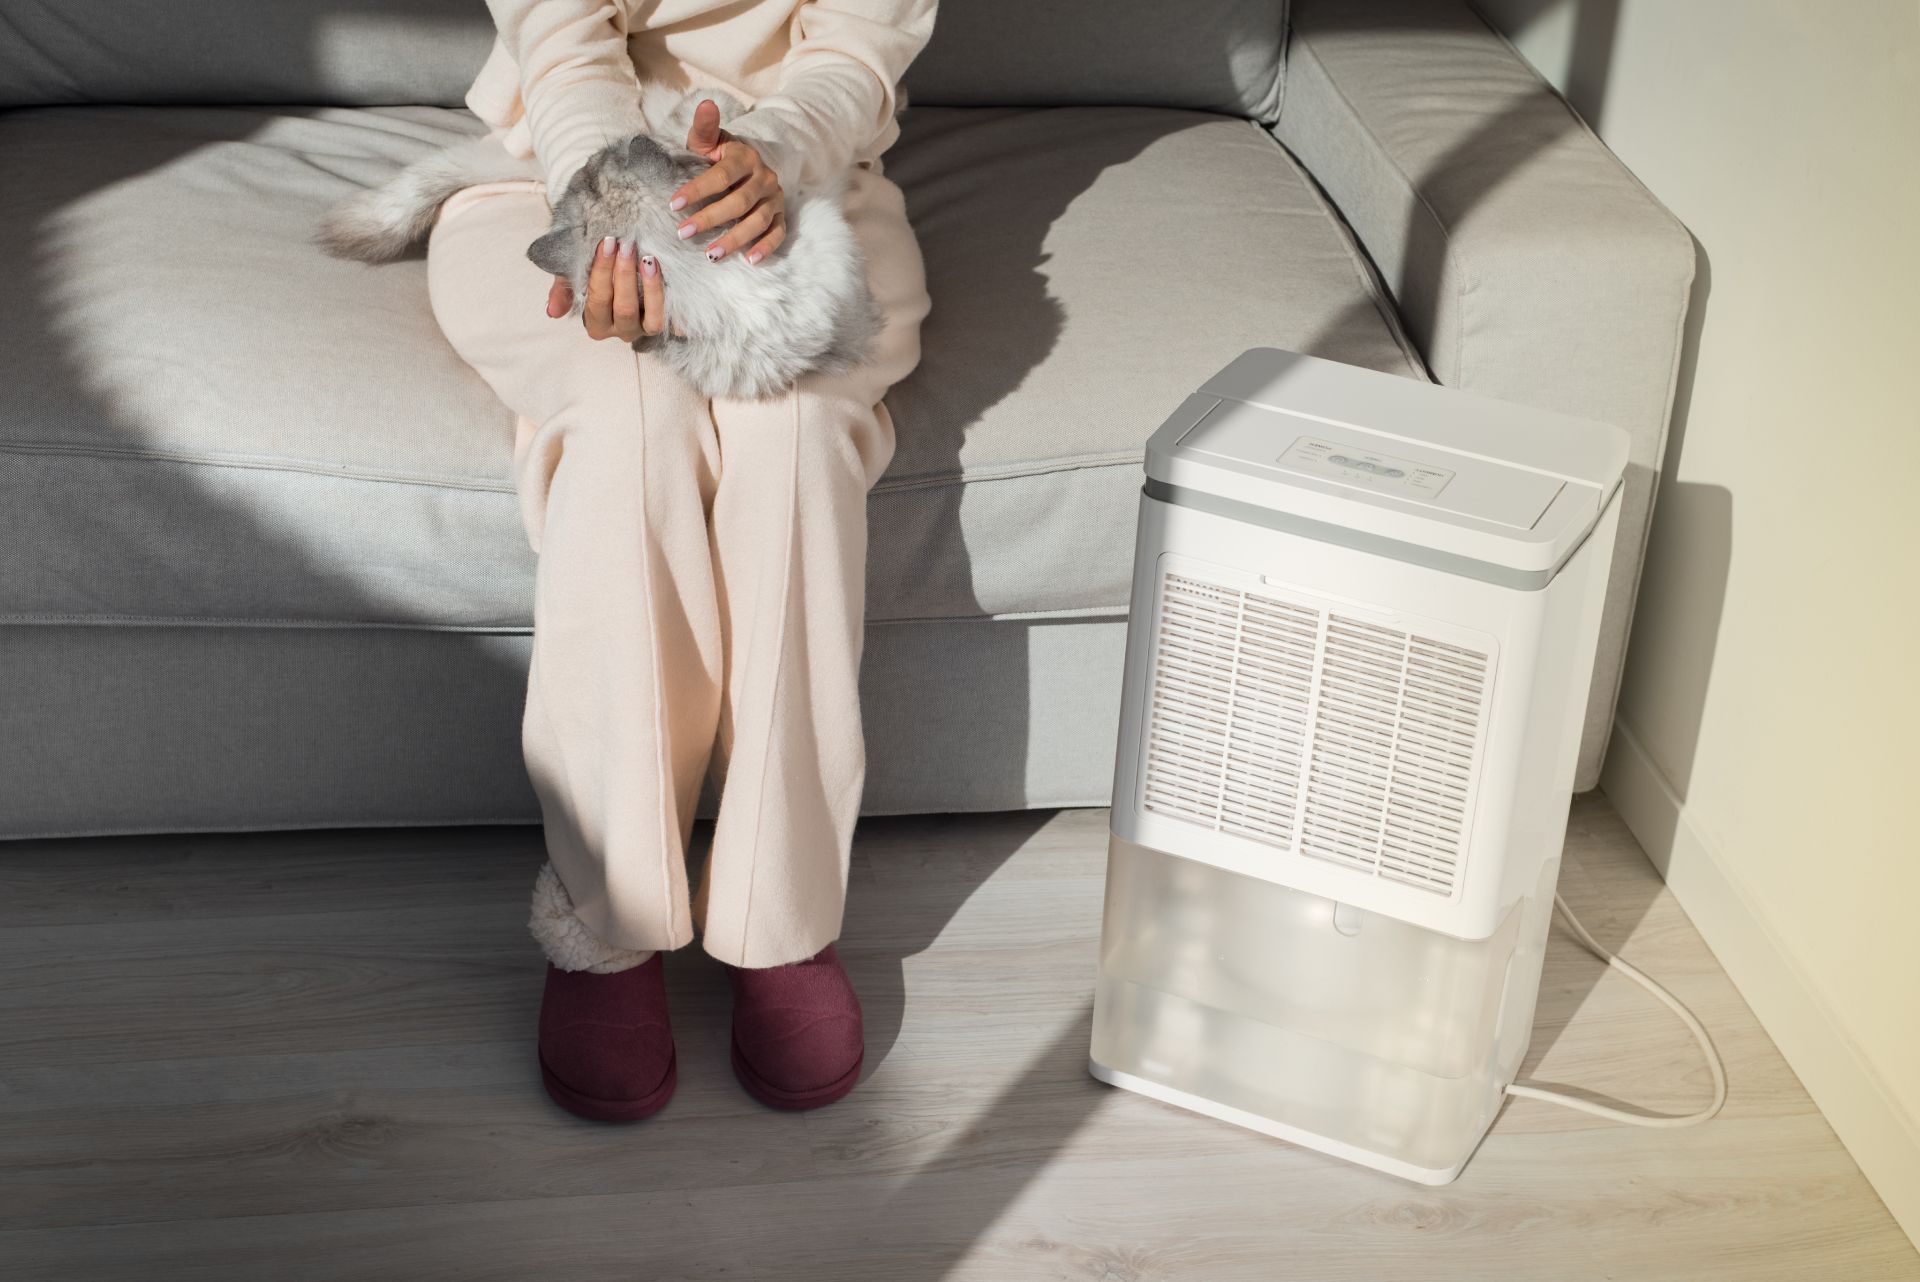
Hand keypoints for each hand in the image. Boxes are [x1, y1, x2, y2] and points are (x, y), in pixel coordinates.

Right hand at [546, 235, 664, 342]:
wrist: (622, 261)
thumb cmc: (598, 269)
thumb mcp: (575, 277)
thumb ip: (563, 291)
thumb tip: (552, 313)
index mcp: (597, 323)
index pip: (598, 299)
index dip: (602, 272)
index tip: (606, 243)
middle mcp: (621, 331)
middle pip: (624, 309)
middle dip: (625, 275)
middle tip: (627, 245)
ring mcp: (645, 329)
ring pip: (652, 319)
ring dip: (651, 288)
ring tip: (648, 259)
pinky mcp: (665, 323)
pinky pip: (671, 319)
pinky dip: (669, 299)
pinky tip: (666, 276)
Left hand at [668, 98, 786, 264]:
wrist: (747, 165)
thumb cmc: (719, 155)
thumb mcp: (708, 140)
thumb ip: (704, 127)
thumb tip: (706, 104)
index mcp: (745, 157)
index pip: (721, 175)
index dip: (698, 190)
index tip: (673, 204)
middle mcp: (764, 177)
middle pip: (739, 202)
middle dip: (710, 219)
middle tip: (683, 233)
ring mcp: (774, 198)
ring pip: (757, 221)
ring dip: (734, 239)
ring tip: (710, 255)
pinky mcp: (780, 215)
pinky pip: (777, 234)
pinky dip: (766, 247)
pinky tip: (749, 260)